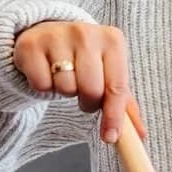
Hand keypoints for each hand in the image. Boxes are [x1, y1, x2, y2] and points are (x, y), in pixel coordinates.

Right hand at [13, 21, 146, 142]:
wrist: (48, 34)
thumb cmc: (84, 58)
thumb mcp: (107, 72)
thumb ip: (123, 102)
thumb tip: (139, 134)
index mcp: (112, 40)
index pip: (117, 86)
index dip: (114, 116)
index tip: (110, 137)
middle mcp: (86, 33)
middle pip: (91, 90)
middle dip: (88, 102)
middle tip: (83, 95)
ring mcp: (57, 35)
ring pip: (65, 88)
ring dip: (64, 92)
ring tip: (64, 77)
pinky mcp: (31, 44)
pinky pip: (41, 84)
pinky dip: (43, 86)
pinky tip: (46, 72)